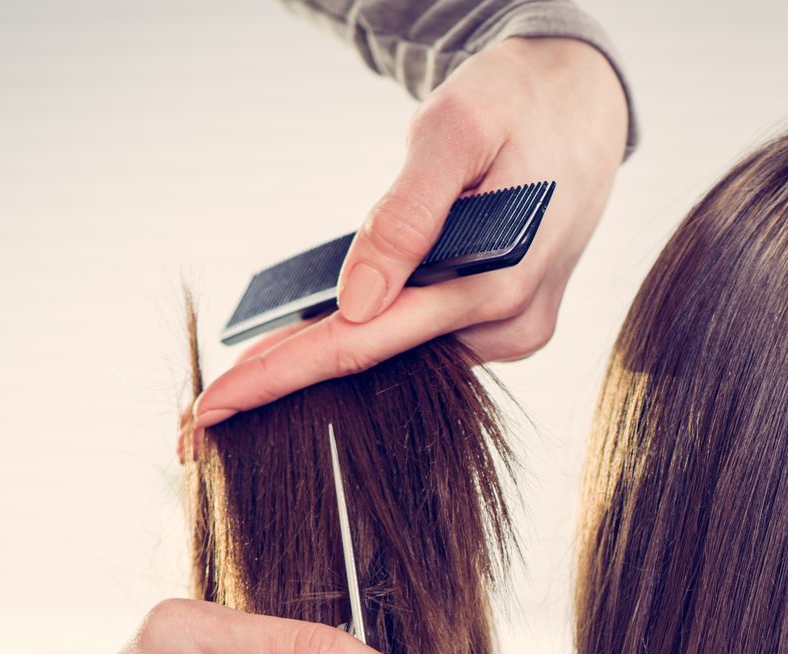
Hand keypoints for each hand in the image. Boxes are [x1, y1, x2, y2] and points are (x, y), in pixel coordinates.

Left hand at [181, 34, 628, 456]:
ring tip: (248, 370)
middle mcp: (512, 325)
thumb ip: (406, 213)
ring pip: (403, 354)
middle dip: (289, 380)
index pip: (372, 340)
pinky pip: (426, 338)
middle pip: (378, 360)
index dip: (286, 371)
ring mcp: (514, 332)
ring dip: (330, 356)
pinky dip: (373, 334)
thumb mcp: (456, 131)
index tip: (213, 403)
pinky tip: (318, 334)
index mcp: (504, 282)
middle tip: (202, 413)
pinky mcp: (509, 326)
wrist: (586, 106)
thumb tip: (355, 301)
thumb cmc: (518, 105)